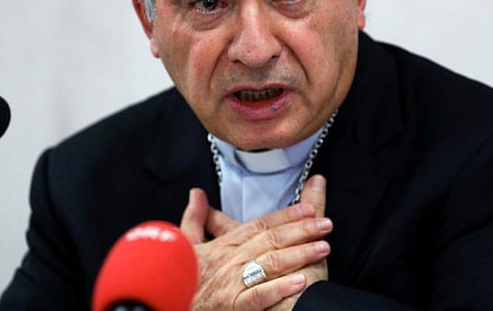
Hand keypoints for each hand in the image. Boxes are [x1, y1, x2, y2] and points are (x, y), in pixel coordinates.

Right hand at [179, 177, 331, 310]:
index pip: (260, 224)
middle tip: (326, 225)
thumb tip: (197, 193)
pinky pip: (259, 296)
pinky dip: (280, 287)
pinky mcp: (232, 306)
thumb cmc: (182, 279)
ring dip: (300, 254)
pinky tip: (301, 281)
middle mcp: (230, 260)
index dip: (286, 215)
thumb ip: (194, 219)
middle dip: (302, 230)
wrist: (166, 302)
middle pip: (271, 239)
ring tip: (323, 247)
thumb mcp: (185, 246)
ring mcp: (232, 283)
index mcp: (223, 245)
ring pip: (270, 263)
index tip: (310, 209)